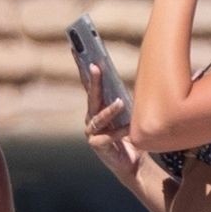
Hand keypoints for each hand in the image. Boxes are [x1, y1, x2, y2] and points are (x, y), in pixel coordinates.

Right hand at [82, 62, 143, 183]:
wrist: (133, 162)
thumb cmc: (129, 134)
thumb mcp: (128, 113)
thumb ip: (122, 97)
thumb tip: (128, 77)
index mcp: (97, 107)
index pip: (88, 83)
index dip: (82, 67)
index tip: (78, 50)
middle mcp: (91, 118)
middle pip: (91, 96)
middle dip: (92, 80)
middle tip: (96, 66)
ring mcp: (92, 132)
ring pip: (98, 118)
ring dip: (109, 110)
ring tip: (120, 103)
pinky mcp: (97, 146)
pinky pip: (108, 137)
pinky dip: (119, 132)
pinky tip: (128, 129)